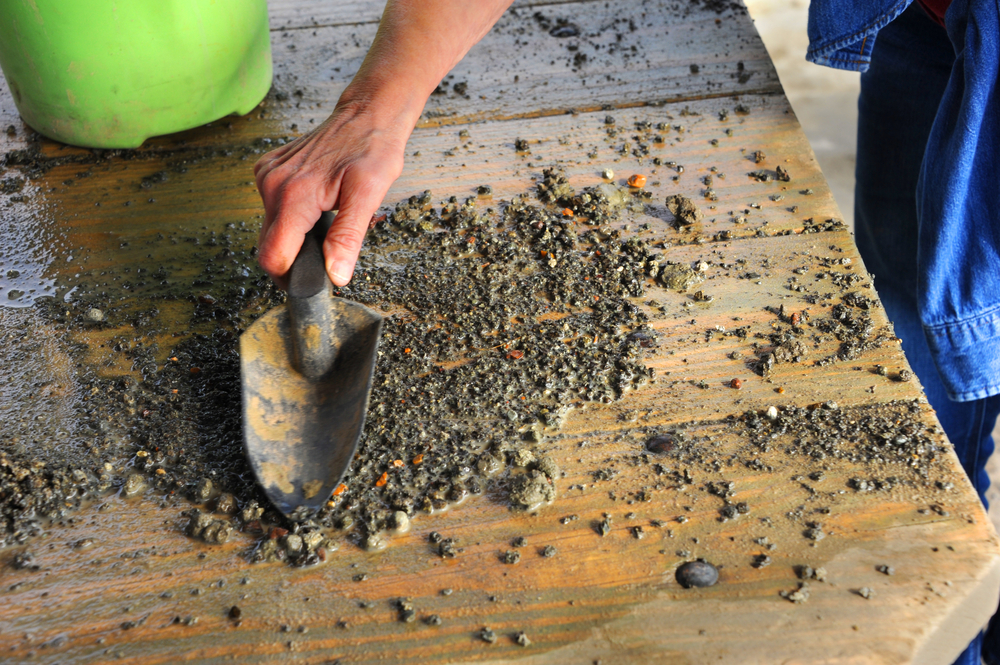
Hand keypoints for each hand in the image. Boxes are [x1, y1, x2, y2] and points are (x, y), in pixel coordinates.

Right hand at [253, 0, 514, 286]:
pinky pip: (272, 209)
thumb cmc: (372, 150)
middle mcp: (272, 184)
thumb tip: (336, 275)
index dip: (293, 276)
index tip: (315, 278)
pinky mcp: (267, 170)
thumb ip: (347, 238)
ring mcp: (267, 176)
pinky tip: (316, 203)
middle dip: (295, 259)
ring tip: (326, 220)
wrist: (367, 114)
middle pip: (269, 246)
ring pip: (270, 229)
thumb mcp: (368, 197)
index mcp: (294, 195)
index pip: (274, 256)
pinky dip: (291, 217)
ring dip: (294, 237)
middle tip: (328, 250)